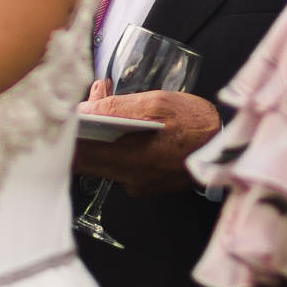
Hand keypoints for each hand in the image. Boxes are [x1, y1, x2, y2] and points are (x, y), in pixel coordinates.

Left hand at [73, 83, 221, 197]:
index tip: (57, 116)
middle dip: (77, 130)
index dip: (63, 136)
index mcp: (128, 157)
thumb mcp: (158, 103)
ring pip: (100, 159)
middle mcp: (127, 177)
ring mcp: (136, 184)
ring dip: (94, 132)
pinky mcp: (145, 186)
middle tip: (79, 104)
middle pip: (84, 158)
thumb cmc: (195, 124)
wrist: (229, 151)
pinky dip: (113, 142)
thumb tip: (85, 109)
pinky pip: (118, 164)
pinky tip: (121, 121)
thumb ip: (118, 107)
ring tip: (101, 100)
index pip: (77, 154)